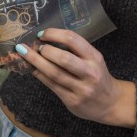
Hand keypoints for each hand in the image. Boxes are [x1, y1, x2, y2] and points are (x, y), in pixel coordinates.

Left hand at [15, 29, 136, 127]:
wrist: (111, 103)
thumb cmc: (98, 76)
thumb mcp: (94, 60)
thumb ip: (75, 51)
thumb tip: (46, 40)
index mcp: (95, 57)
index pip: (73, 40)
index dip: (54, 34)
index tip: (42, 34)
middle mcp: (89, 73)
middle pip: (63, 58)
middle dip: (45, 50)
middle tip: (34, 46)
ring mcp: (81, 89)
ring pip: (54, 73)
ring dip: (36, 62)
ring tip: (25, 54)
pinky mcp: (72, 101)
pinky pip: (51, 85)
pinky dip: (40, 75)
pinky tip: (33, 69)